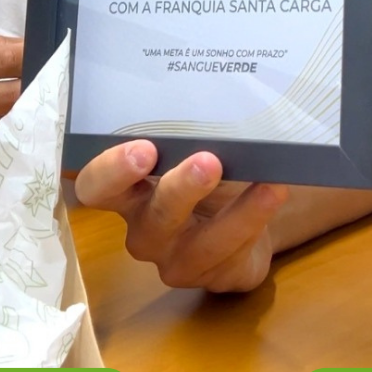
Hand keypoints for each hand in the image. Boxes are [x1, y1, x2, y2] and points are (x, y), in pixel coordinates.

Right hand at [73, 141, 289, 291]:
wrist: (249, 210)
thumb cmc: (209, 169)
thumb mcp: (193, 149)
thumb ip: (189, 132)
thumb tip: (217, 92)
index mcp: (128, 193)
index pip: (97, 187)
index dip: (112, 172)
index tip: (142, 149)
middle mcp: (146, 229)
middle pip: (151, 218)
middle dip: (180, 190)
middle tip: (209, 161)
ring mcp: (178, 260)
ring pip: (201, 246)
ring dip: (236, 215)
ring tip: (268, 185)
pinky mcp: (215, 278)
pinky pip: (235, 258)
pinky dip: (258, 224)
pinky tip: (274, 197)